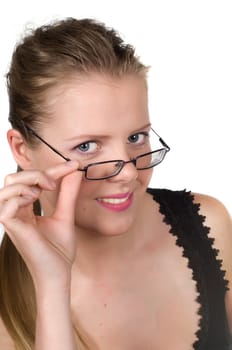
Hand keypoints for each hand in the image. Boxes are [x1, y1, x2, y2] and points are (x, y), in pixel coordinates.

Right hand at [0, 160, 80, 292]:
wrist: (58, 273)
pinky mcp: (12, 228)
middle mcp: (16, 211)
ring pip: (8, 186)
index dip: (53, 169)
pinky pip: (5, 204)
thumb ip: (67, 194)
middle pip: (14, 178)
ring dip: (28, 182)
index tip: (73, 165)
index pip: (33, 181)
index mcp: (26, 208)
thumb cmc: (59, 250)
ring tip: (43, 193)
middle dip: (36, 173)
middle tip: (54, 183)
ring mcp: (12, 219)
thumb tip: (74, 172)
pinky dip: (20, 196)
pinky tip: (33, 201)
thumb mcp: (65, 215)